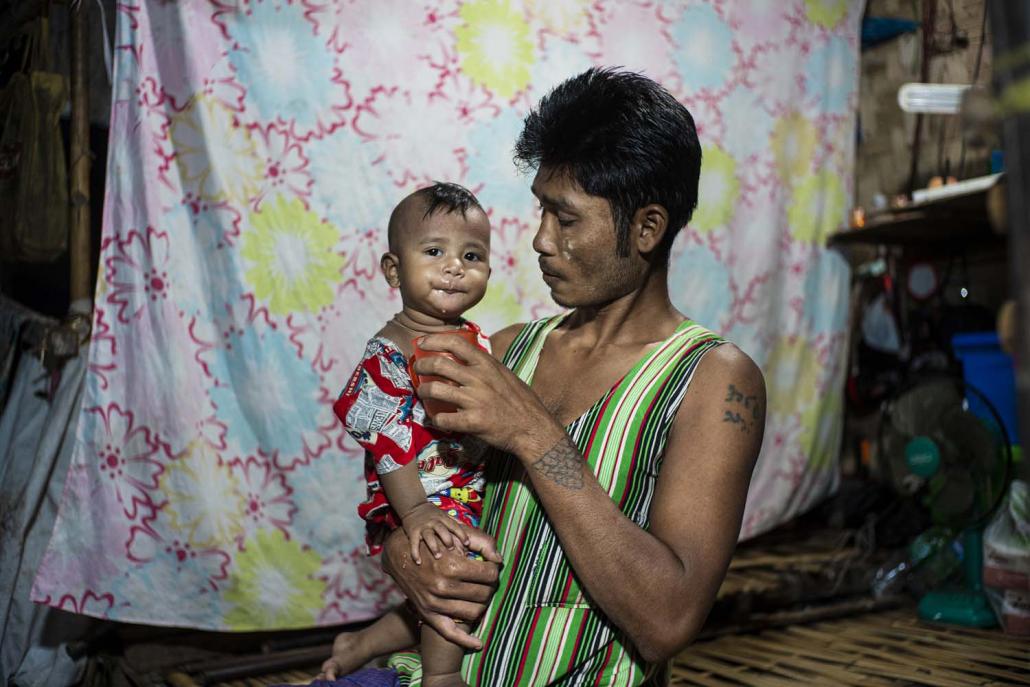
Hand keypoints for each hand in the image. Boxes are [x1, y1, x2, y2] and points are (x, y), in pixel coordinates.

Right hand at [381, 527, 499, 649]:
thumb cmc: (432, 545)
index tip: (492, 568)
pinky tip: (479, 644)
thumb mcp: (454, 537)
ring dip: (483, 604)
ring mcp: (435, 603)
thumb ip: (482, 544)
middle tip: (488, 581)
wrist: (400, 556)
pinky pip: (450, 633)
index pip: (489, 574)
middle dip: (490, 587)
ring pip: (474, 612)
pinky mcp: (428, 614)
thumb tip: (500, 560)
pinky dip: (466, 641)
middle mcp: (443, 587)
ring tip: (481, 595)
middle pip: (483, 593)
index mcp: (451, 566)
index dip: (494, 570)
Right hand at [401, 502, 469, 564]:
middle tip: (452, 549)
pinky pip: (414, 543)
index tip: (467, 543)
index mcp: (443, 518)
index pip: (454, 526)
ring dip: (433, 546)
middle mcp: (434, 522)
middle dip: (447, 539)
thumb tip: (471, 533)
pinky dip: (415, 552)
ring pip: (428, 536)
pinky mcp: (412, 532)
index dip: (461, 534)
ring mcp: (423, 527)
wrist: (413, 506)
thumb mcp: (444, 515)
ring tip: (438, 556)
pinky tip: (418, 562)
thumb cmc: (433, 514)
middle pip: (442, 530)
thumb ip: (454, 524)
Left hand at [412, 333, 563, 457]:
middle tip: (416, 369)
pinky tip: (437, 419)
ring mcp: (475, 400)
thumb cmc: (519, 400)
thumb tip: (465, 358)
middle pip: (438, 364)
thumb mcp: (504, 374)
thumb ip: (485, 366)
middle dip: (420, 365)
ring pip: (434, 389)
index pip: (455, 342)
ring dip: (423, 391)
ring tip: (422, 393)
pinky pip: (443, 418)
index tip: (421, 343)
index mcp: (487, 364)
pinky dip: (436, 419)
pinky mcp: (472, 422)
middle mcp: (479, 378)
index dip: (433, 339)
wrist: (533, 428)